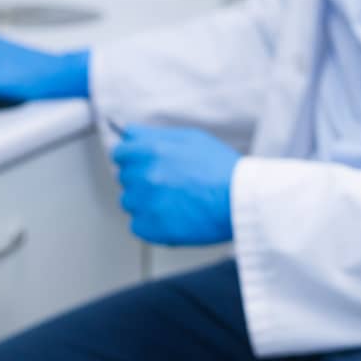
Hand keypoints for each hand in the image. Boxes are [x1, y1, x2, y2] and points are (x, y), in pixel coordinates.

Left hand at [112, 126, 240, 245]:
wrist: (239, 200)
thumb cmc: (221, 168)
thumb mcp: (192, 138)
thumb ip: (155, 134)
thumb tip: (128, 132)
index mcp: (150, 151)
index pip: (120, 154)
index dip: (133, 158)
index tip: (144, 163)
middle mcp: (143, 176)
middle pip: (125, 178)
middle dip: (142, 179)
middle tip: (170, 183)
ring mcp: (144, 204)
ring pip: (130, 202)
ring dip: (145, 202)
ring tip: (175, 201)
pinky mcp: (150, 228)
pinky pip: (138, 225)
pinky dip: (152, 224)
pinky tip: (174, 216)